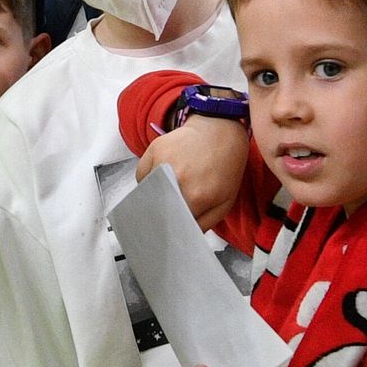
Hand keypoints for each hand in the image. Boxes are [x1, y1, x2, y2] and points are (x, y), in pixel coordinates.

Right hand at [136, 113, 247, 232]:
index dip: (171, 229)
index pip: (174, 223)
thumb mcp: (225, 201)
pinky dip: (146, 181)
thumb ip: (204, 223)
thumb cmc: (226, 166)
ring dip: (151, 197)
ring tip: (165, 193)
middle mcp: (177, 179)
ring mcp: (163, 162)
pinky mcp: (155, 149)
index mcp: (196, 196)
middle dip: (159, 216)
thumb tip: (183, 237)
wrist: (221, 129)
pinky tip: (160, 177)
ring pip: (145, 193)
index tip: (170, 232)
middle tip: (164, 217)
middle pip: (156, 209)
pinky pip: (141, 175)